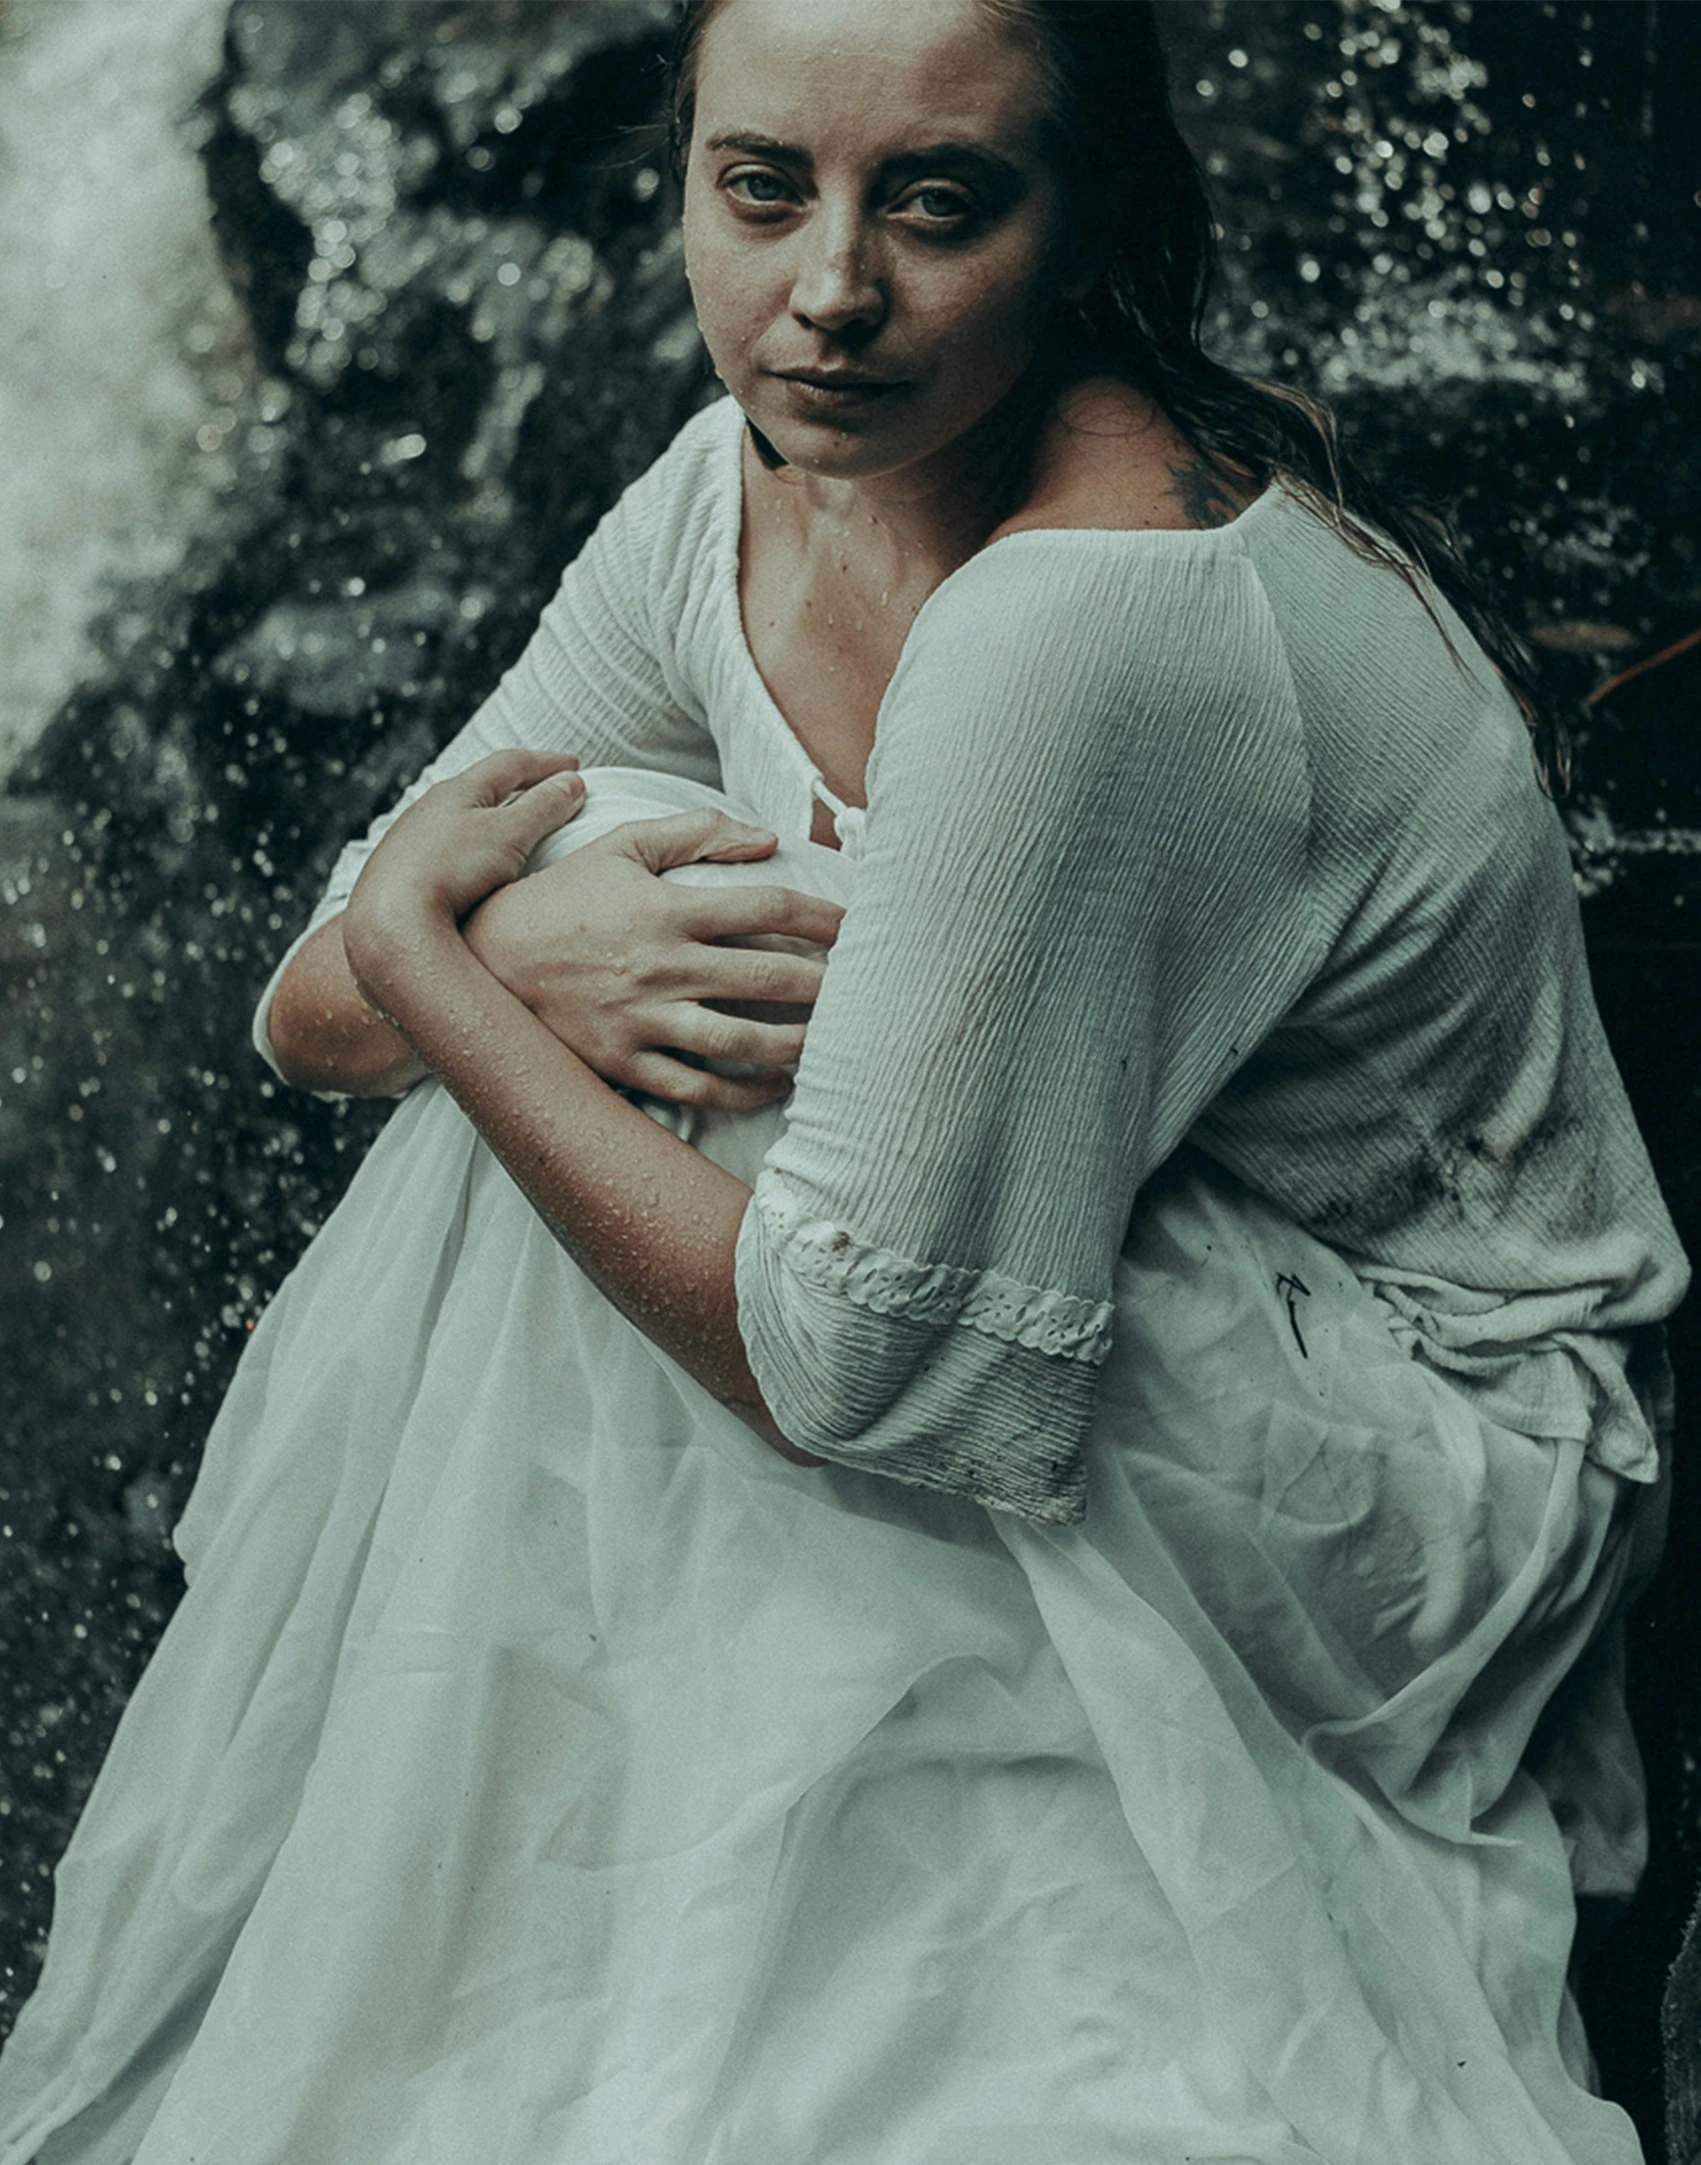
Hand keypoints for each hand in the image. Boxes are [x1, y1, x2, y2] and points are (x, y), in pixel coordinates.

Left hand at [343, 749, 586, 1015]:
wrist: (389, 922)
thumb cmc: (451, 871)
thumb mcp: (509, 835)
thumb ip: (543, 807)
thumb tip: (572, 783)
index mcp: (457, 791)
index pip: (509, 764)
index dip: (546, 764)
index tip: (575, 767)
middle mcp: (428, 809)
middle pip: (480, 787)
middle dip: (516, 785)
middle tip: (545, 787)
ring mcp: (410, 841)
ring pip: (457, 818)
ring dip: (489, 815)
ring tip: (511, 825)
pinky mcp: (400, 873)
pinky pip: (443, 849)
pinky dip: (469, 846)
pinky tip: (472, 865)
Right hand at [464, 808, 844, 1111]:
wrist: (479, 960)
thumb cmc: (558, 897)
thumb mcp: (619, 847)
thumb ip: (693, 832)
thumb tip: (766, 838)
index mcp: (667, 908)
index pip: (769, 909)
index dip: (825, 916)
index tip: (859, 926)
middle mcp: (663, 967)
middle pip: (772, 978)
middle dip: (830, 985)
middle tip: (871, 989)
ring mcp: (645, 1020)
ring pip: (745, 1041)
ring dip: (801, 1044)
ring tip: (836, 1043)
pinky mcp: (625, 1063)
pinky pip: (700, 1088)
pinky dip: (746, 1090)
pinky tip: (778, 1082)